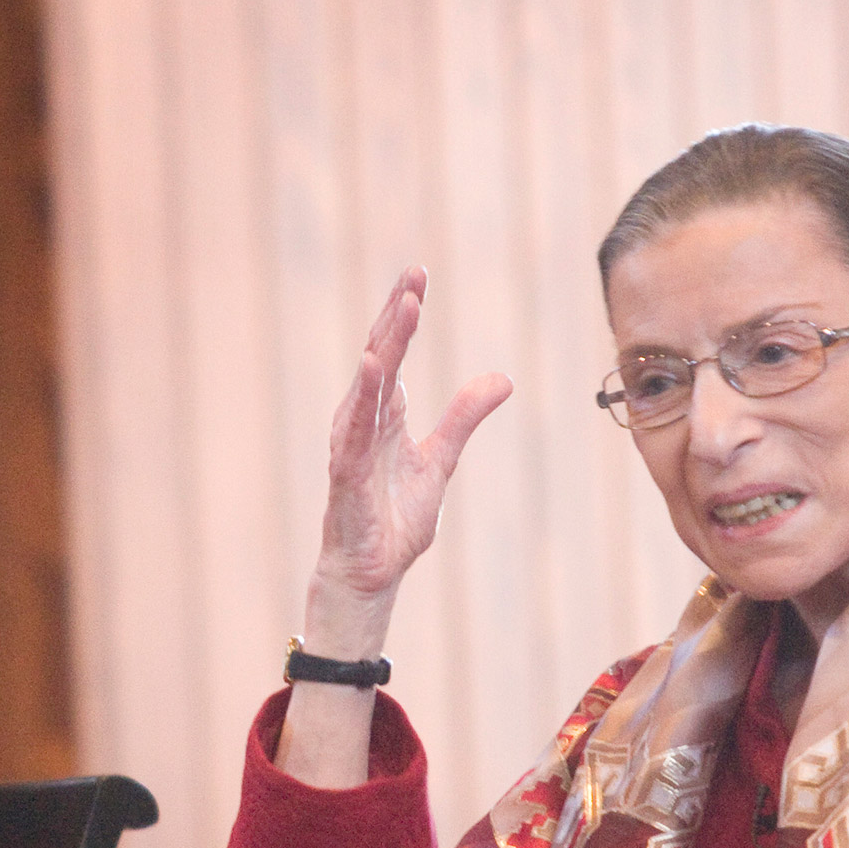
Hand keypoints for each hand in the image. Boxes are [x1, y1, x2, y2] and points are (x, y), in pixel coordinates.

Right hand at [304, 267, 513, 648]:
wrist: (373, 573)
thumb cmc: (395, 520)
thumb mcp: (441, 461)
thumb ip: (464, 417)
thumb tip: (502, 378)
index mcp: (385, 415)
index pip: (394, 353)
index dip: (404, 315)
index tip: (417, 276)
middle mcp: (363, 421)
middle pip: (380, 356)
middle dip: (395, 315)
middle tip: (413, 274)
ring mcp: (351, 445)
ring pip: (368, 385)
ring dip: (385, 345)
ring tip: (402, 309)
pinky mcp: (346, 473)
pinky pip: (355, 429)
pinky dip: (365, 397)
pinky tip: (376, 368)